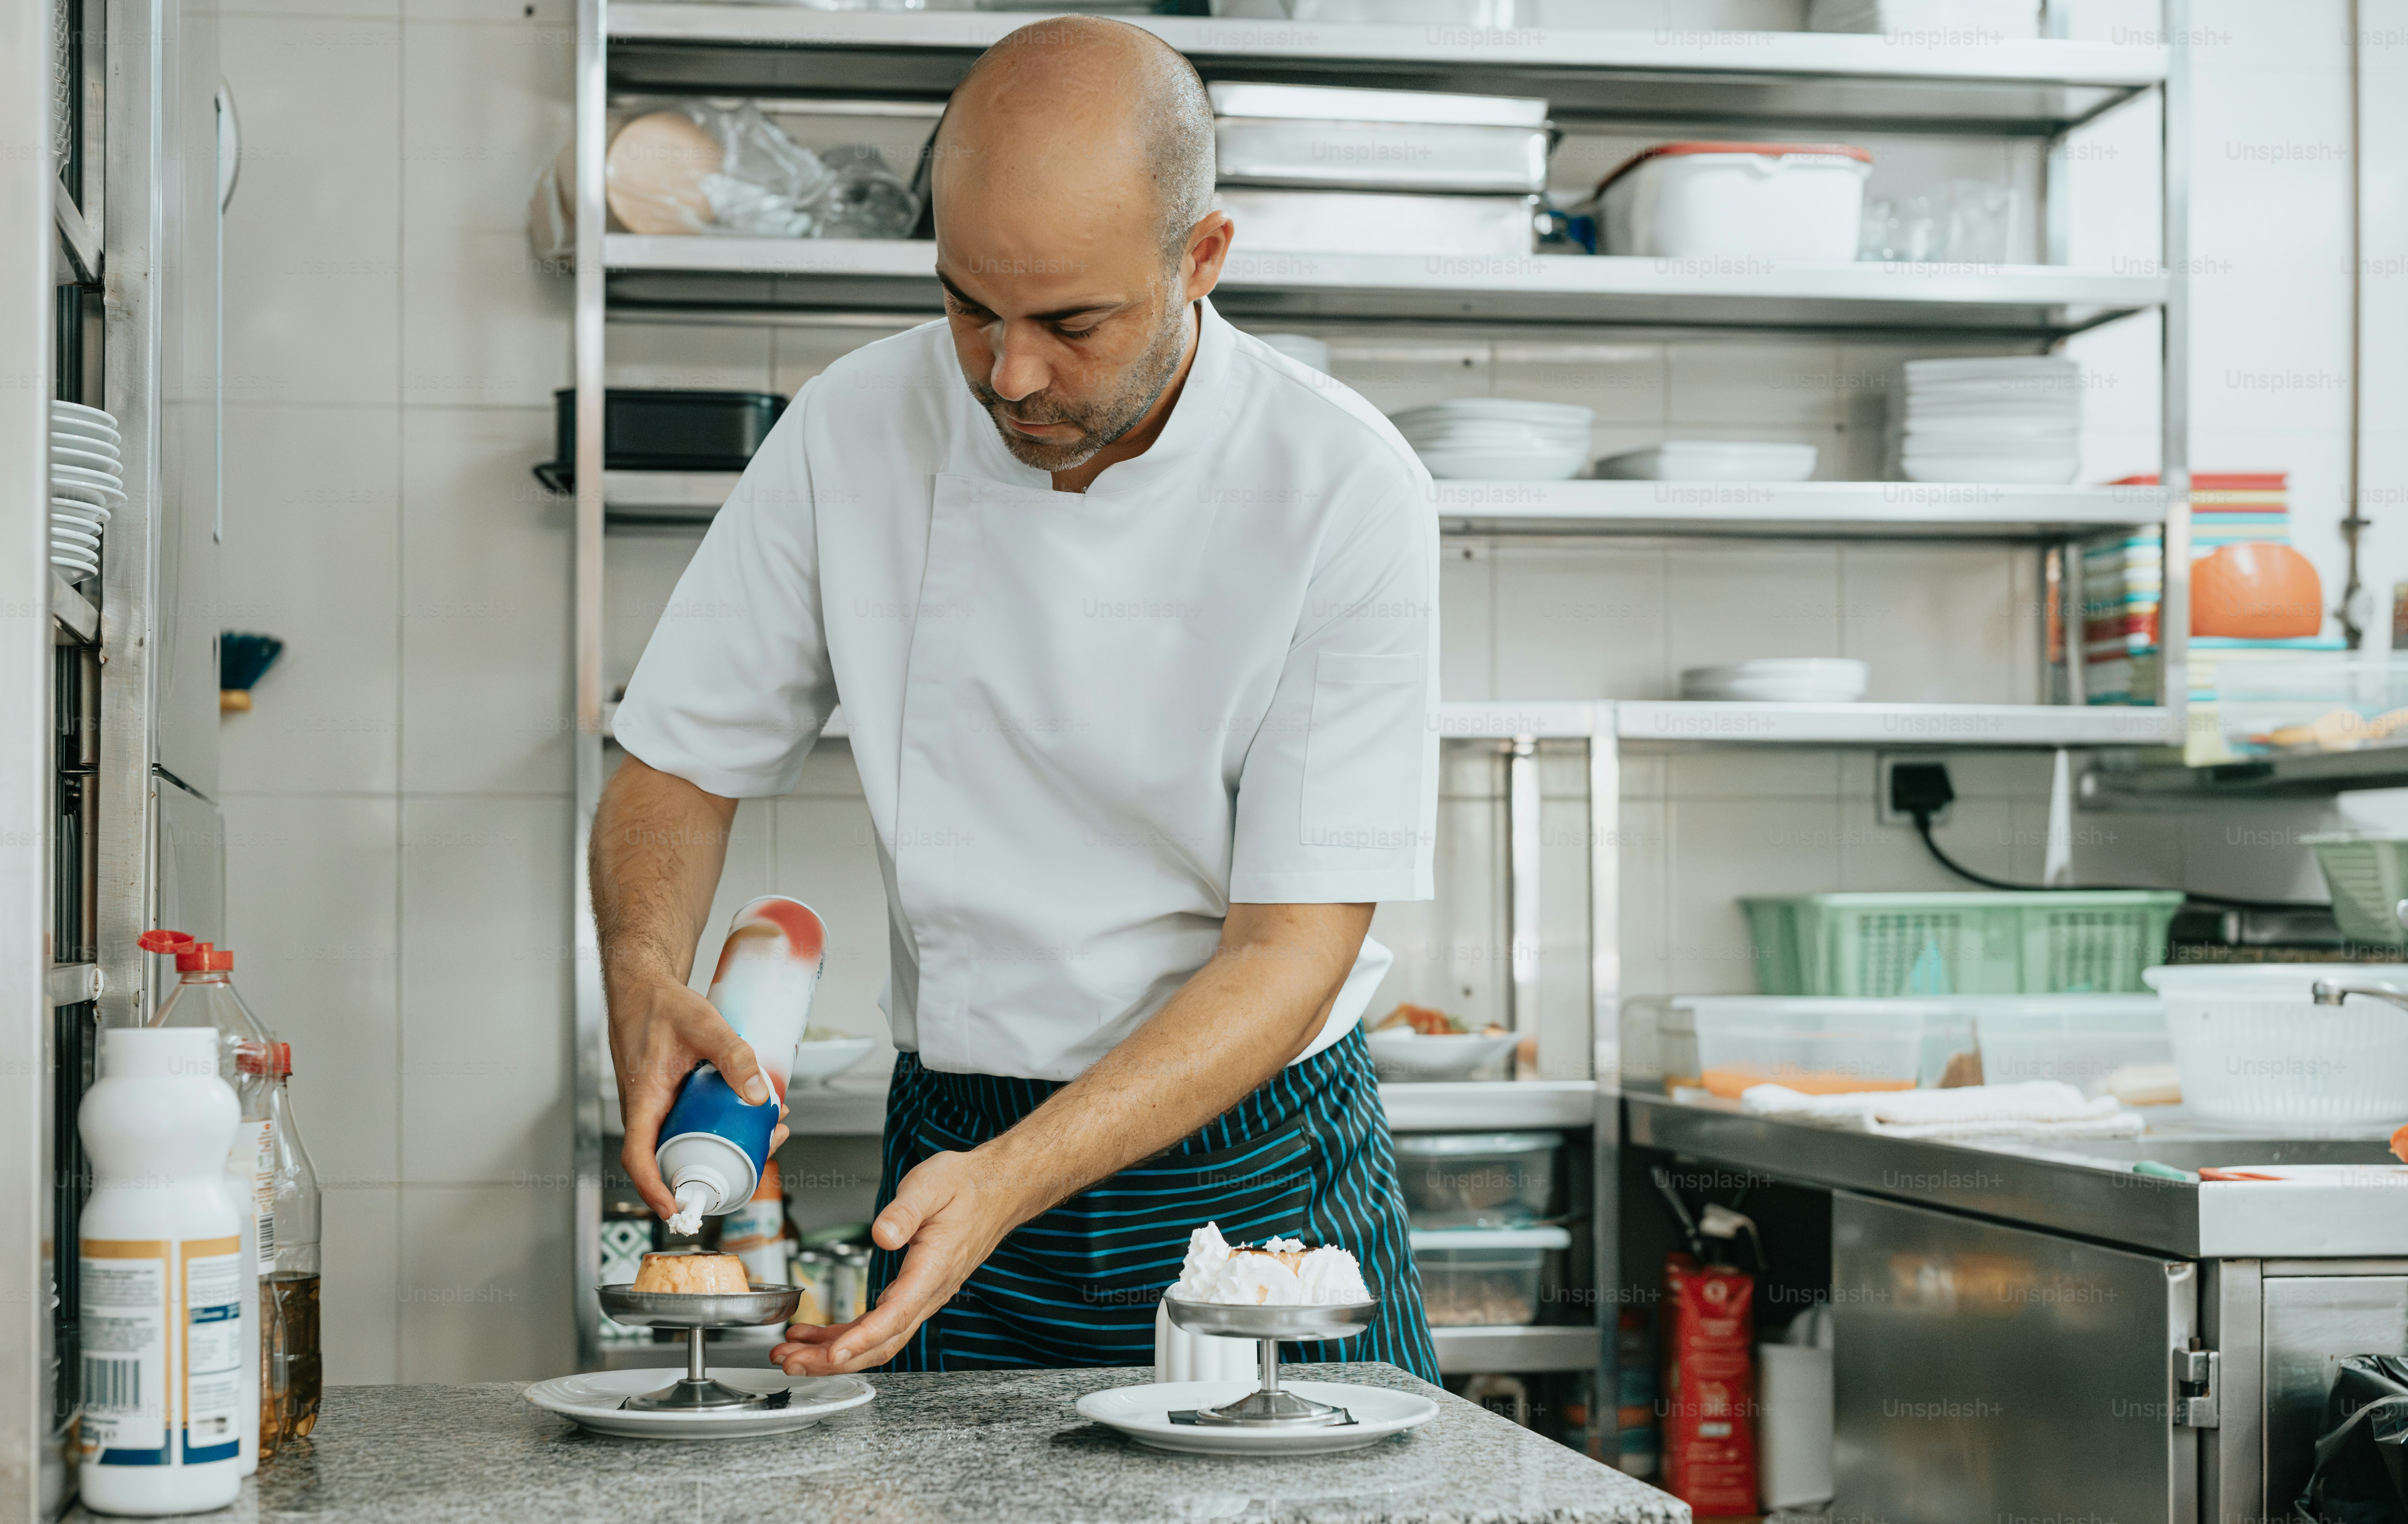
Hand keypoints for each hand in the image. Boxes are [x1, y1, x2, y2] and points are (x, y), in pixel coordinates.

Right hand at [608, 975, 787, 1218]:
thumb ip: (733, 1056)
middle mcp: (646, 1109)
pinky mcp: (670, 1097)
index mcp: (642, 1099)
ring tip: (770, 1130)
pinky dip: (722, 1123)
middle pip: (671, 1156)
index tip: (674, 1208)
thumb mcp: (703, 1025)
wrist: (643, 988)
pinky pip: (692, 1121)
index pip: (638, 1155)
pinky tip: (754, 1109)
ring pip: (687, 1138)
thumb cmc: (660, 1005)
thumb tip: (760, 1096)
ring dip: (725, 1144)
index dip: (654, 1188)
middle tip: (760, 1157)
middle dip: (714, 1168)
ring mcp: (658, 1105)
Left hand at [771, 1150, 1023, 1375]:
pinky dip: (848, 1336)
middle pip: (882, 1342)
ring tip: (793, 1354)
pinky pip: (880, 1325)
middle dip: (835, 1359)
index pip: (895, 1316)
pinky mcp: (915, 1293)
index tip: (832, 1354)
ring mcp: (922, 1297)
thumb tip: (882, 1234)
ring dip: (835, 1352)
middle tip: (792, 1360)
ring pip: (879, 1340)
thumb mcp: (932, 1185)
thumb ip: (905, 1211)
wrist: (997, 1190)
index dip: (862, 1339)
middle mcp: (929, 1292)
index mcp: (933, 1269)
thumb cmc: (966, 1187)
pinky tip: (820, 1335)